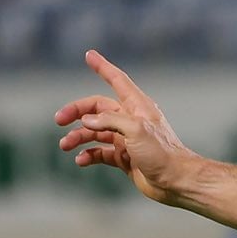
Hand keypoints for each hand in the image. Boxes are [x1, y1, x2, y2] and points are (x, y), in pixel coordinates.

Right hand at [55, 51, 198, 202]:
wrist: (177, 182)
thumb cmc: (162, 153)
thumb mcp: (136, 130)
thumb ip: (110, 121)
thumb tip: (86, 121)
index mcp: (137, 107)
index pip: (117, 80)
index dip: (103, 67)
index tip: (89, 55)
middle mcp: (130, 120)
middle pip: (97, 109)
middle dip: (76, 112)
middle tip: (59, 120)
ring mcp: (127, 140)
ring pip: (95, 132)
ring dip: (78, 137)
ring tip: (65, 145)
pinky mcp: (125, 158)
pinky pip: (101, 153)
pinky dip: (89, 155)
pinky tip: (80, 160)